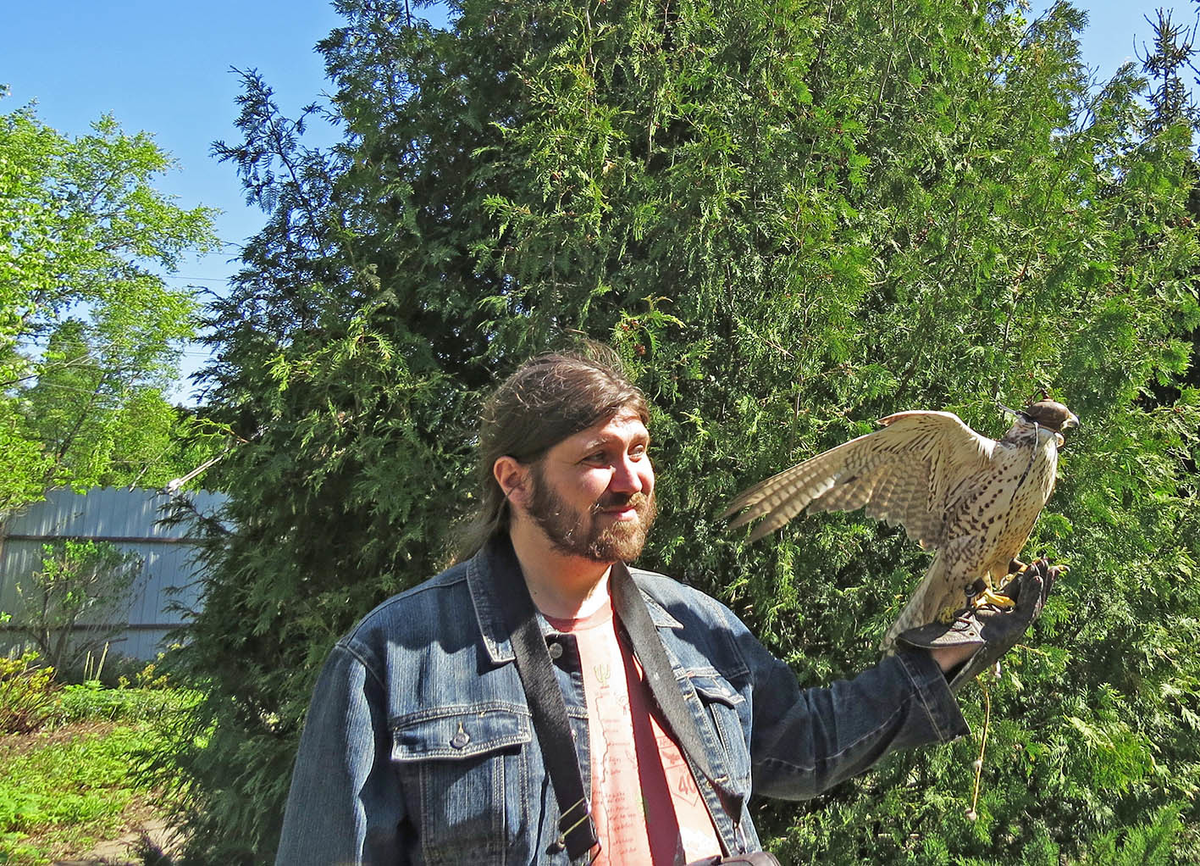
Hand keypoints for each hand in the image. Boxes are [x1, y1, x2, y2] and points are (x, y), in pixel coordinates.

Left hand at [896, 559, 1059, 691]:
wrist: (953, 651)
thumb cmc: (957, 633)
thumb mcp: (970, 613)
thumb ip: (977, 604)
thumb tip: (973, 593)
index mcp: (1004, 617)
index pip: (1021, 595)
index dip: (1028, 581)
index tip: (1035, 564)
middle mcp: (1013, 623)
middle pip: (1033, 598)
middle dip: (1043, 580)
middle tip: (1049, 562)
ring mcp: (1016, 626)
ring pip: (1035, 602)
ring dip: (1041, 582)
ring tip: (1045, 565)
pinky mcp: (1016, 627)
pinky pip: (1028, 606)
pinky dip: (1033, 591)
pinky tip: (1036, 577)